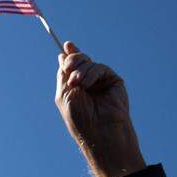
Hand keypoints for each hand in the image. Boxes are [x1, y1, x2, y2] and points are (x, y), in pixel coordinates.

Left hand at [55, 41, 145, 176]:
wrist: (98, 131)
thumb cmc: (79, 119)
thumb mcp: (65, 94)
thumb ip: (64, 74)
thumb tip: (62, 54)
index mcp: (74, 87)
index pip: (71, 66)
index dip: (69, 55)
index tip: (67, 45)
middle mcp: (88, 83)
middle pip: (79, 60)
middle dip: (72, 61)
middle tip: (69, 68)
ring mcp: (101, 82)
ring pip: (89, 63)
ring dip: (80, 70)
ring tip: (76, 83)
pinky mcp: (113, 81)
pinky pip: (100, 68)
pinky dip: (91, 73)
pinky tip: (86, 85)